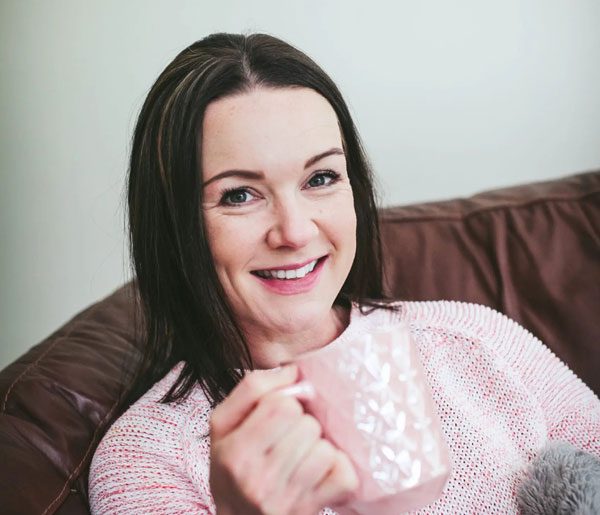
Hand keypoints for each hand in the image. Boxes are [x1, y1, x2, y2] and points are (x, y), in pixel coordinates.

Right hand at [209, 365, 358, 514]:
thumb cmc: (231, 467)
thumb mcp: (223, 425)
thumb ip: (252, 389)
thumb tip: (293, 370)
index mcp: (235, 452)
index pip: (282, 404)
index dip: (285, 402)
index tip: (278, 414)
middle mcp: (259, 479)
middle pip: (307, 425)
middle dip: (302, 425)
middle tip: (288, 437)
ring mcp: (287, 500)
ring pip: (326, 449)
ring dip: (318, 447)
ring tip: (301, 455)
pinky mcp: (311, 511)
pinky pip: (344, 475)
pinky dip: (337, 469)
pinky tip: (319, 472)